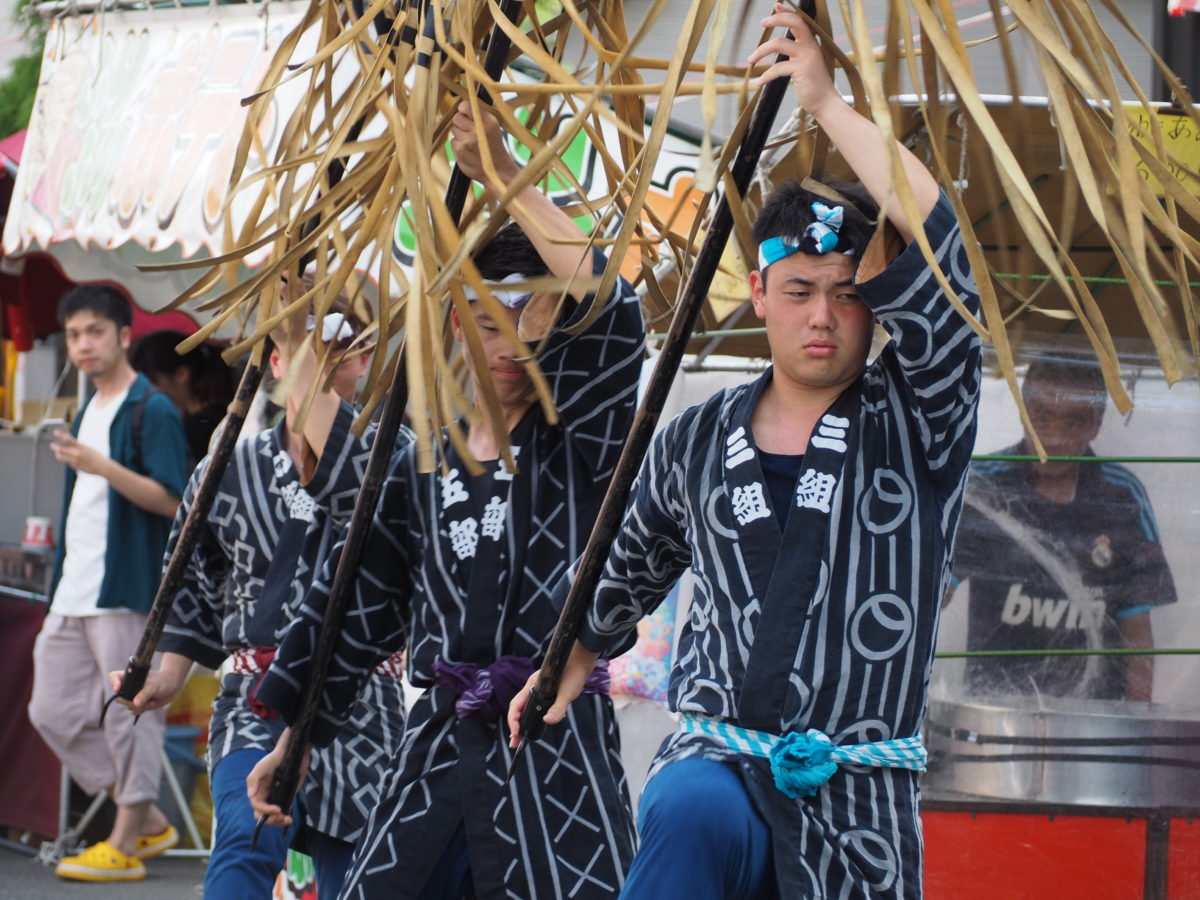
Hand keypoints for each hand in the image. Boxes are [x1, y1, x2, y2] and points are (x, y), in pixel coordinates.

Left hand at [50, 429, 108, 476]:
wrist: (103, 467)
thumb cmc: (95, 456)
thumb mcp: (87, 448)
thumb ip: (76, 446)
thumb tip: (65, 443)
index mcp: (81, 447)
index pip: (69, 439)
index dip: (61, 435)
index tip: (55, 432)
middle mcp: (77, 453)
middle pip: (61, 449)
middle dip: (55, 447)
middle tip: (52, 445)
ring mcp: (75, 460)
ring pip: (61, 457)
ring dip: (58, 454)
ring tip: (57, 453)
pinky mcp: (75, 466)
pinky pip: (68, 462)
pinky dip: (69, 461)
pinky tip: (74, 461)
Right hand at [107, 665, 187, 714]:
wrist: (172, 687)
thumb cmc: (163, 681)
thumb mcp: (155, 686)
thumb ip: (145, 694)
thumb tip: (135, 704)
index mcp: (129, 676)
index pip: (113, 677)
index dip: (113, 683)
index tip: (118, 689)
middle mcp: (128, 686)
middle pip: (119, 698)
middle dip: (130, 701)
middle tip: (140, 700)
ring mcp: (132, 696)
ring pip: (128, 706)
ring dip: (140, 706)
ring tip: (152, 700)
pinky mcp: (137, 704)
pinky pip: (134, 711)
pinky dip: (142, 709)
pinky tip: (151, 703)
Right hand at [246, 729, 309, 826]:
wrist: (291, 752)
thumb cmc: (274, 758)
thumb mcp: (262, 766)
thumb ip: (253, 779)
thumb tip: (250, 796)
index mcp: (257, 790)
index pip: (257, 806)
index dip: (265, 810)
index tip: (277, 809)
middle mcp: (264, 796)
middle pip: (262, 815)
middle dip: (271, 819)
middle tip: (282, 816)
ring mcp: (275, 797)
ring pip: (272, 816)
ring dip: (278, 821)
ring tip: (287, 820)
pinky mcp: (285, 797)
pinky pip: (283, 811)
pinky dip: (285, 816)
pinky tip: (290, 817)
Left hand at [450, 100, 519, 192]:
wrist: (499, 172)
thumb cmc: (495, 148)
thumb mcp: (494, 128)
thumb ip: (479, 116)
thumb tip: (462, 105)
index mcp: (488, 121)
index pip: (465, 106)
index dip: (462, 109)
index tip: (465, 113)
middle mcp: (478, 129)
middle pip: (457, 118)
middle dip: (460, 123)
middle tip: (468, 131)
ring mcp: (468, 141)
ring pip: (454, 130)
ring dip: (460, 135)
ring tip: (471, 143)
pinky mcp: (460, 151)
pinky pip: (453, 142)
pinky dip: (459, 146)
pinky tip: (469, 152)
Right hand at [506, 641, 599, 748]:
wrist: (582, 661)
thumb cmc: (574, 674)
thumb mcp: (567, 693)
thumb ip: (558, 707)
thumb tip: (547, 721)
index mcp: (532, 686)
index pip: (515, 705)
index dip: (513, 720)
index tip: (516, 733)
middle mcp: (532, 688)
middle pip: (517, 709)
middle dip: (515, 726)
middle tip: (514, 744)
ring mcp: (538, 690)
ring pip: (525, 708)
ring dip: (521, 723)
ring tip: (520, 738)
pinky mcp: (545, 693)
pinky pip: (533, 707)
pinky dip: (530, 717)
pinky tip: (534, 726)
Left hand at [748, 3, 838, 117]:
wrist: (825, 102)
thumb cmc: (813, 85)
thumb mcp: (806, 64)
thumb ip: (796, 53)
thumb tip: (780, 45)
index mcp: (811, 43)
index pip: (800, 21)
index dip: (787, 12)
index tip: (776, 5)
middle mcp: (810, 46)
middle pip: (794, 23)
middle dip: (777, 19)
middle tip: (763, 22)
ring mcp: (807, 57)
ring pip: (779, 44)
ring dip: (761, 51)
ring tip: (750, 60)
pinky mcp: (802, 69)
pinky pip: (777, 68)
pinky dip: (765, 76)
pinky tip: (759, 82)